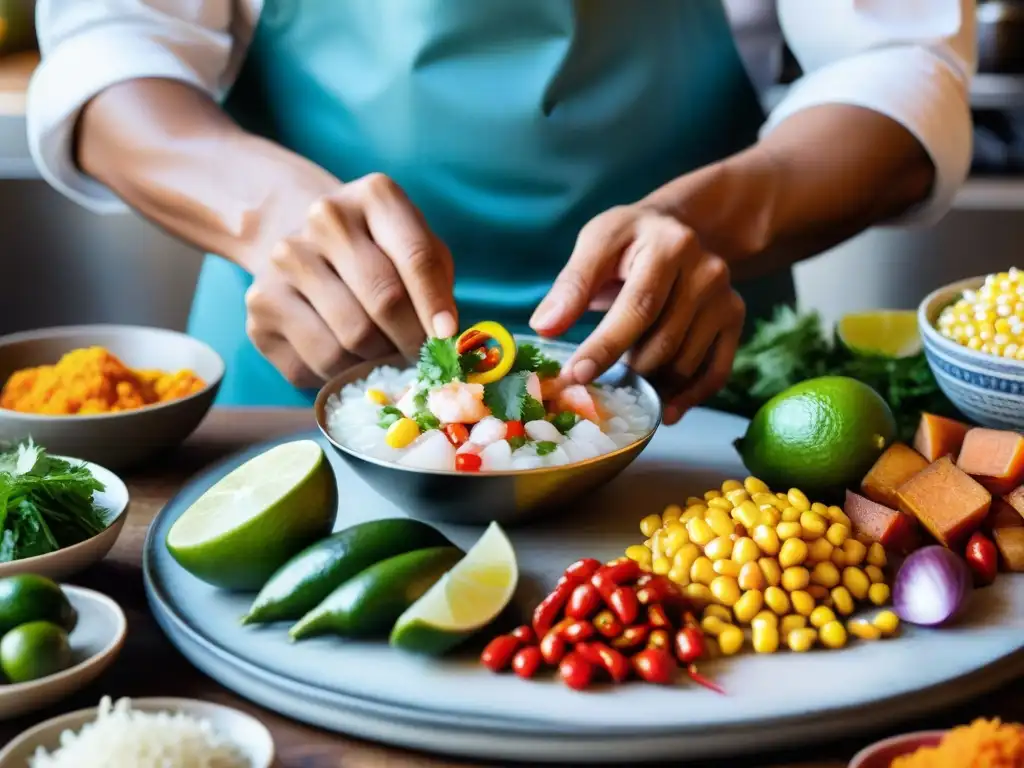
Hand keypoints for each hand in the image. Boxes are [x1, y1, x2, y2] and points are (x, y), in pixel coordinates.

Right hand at [244, 173, 457, 387]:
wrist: (304, 242)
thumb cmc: (378, 252)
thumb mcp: (414, 250)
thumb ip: (435, 285)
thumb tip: (441, 341)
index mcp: (375, 197)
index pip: (416, 257)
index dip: (434, 305)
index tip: (445, 339)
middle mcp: (325, 218)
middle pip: (383, 302)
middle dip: (409, 341)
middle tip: (418, 359)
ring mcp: (285, 260)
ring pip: (348, 341)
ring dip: (375, 362)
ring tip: (383, 357)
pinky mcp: (260, 305)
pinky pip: (313, 365)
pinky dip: (338, 375)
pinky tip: (346, 359)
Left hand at [530, 205, 744, 424]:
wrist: (678, 229)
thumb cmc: (629, 241)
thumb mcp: (597, 243)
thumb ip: (572, 284)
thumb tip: (545, 325)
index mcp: (669, 246)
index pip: (637, 308)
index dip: (605, 346)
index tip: (576, 375)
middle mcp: (707, 271)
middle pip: (663, 342)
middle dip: (625, 370)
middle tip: (593, 384)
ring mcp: (725, 297)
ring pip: (685, 363)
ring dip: (651, 383)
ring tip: (624, 382)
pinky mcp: (735, 319)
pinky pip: (715, 372)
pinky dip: (689, 398)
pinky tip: (664, 411)